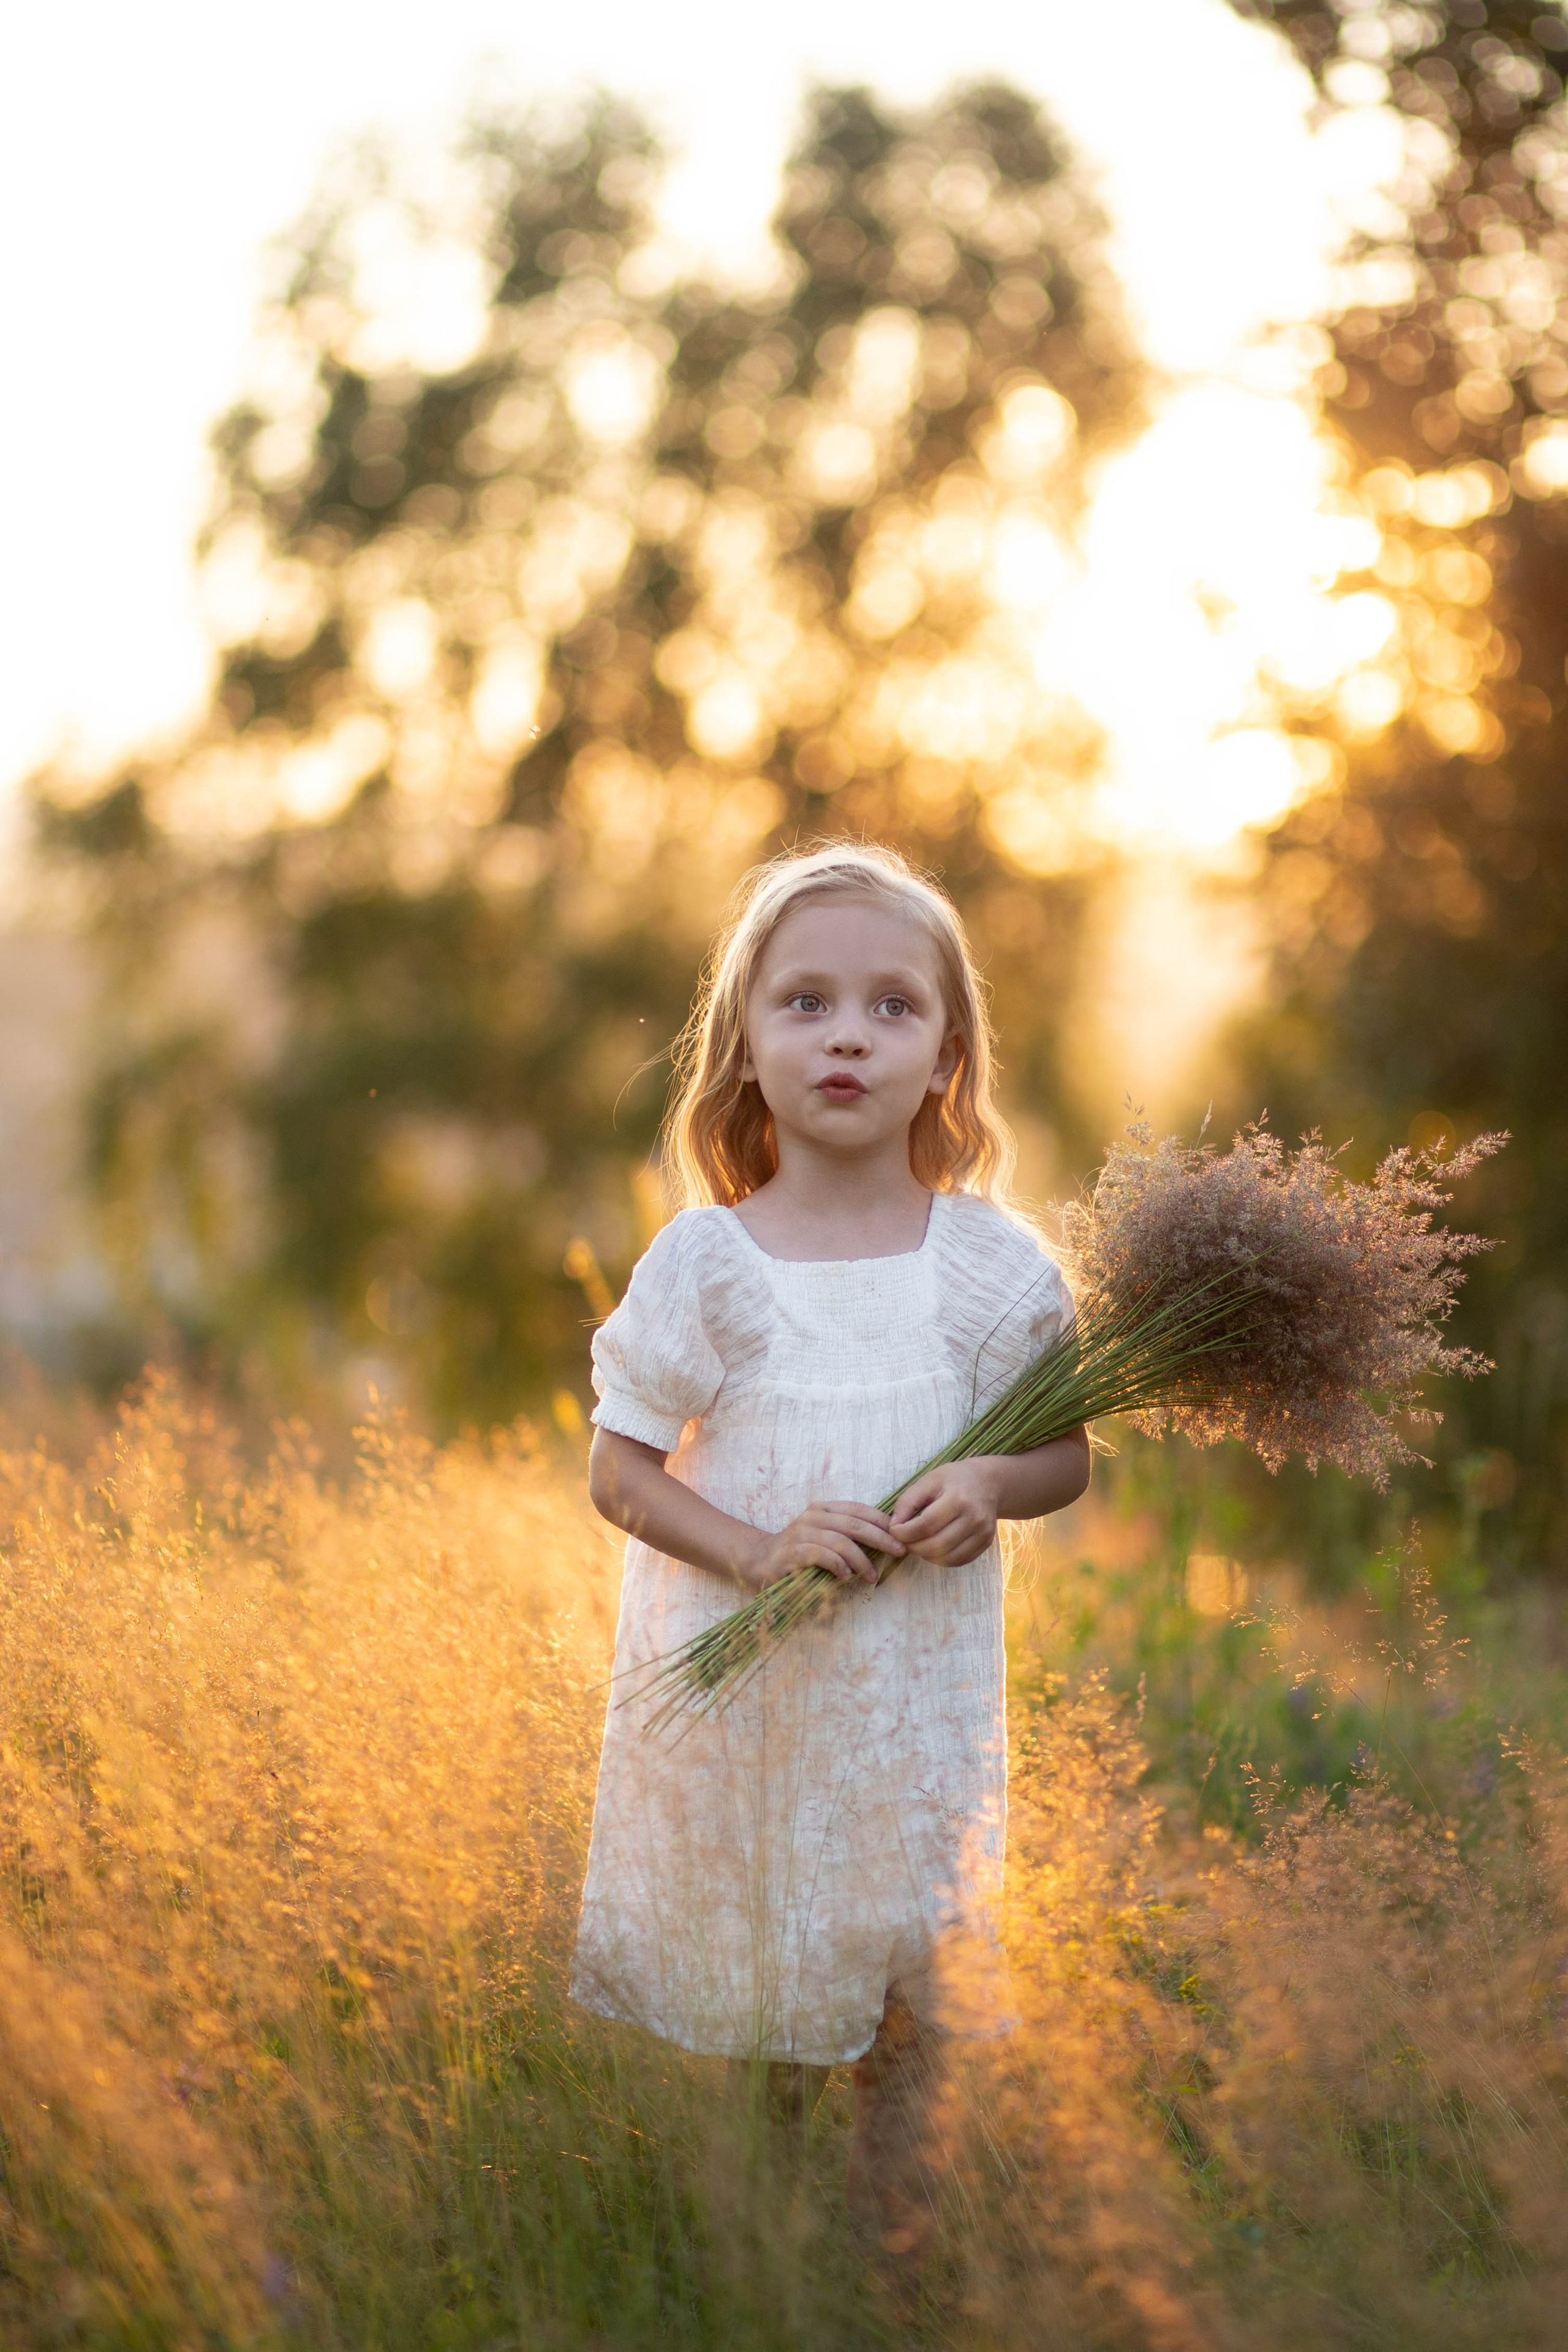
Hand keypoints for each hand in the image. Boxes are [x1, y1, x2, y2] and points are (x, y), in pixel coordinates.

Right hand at [737, 1501, 905, 1593]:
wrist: (760, 1561)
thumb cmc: (800, 1552)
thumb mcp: (825, 1537)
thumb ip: (848, 1534)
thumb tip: (887, 1540)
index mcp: (823, 1509)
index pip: (859, 1509)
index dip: (882, 1521)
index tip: (902, 1535)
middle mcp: (812, 1517)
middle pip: (854, 1524)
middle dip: (881, 1538)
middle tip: (899, 1552)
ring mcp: (799, 1534)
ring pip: (840, 1542)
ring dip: (861, 1560)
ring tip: (871, 1576)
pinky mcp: (790, 1553)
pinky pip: (820, 1556)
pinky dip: (838, 1566)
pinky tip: (845, 1576)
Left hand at [887, 1458, 1004, 1566]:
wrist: (988, 1482)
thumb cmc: (954, 1480)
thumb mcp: (929, 1480)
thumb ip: (908, 1501)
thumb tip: (893, 1526)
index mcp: (958, 1498)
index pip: (926, 1525)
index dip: (904, 1533)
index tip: (894, 1530)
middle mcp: (974, 1518)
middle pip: (937, 1545)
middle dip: (913, 1547)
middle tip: (904, 1541)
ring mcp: (983, 1533)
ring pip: (947, 1558)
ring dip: (926, 1556)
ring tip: (918, 1544)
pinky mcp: (986, 1543)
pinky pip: (959, 1561)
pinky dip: (941, 1559)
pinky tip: (933, 1548)